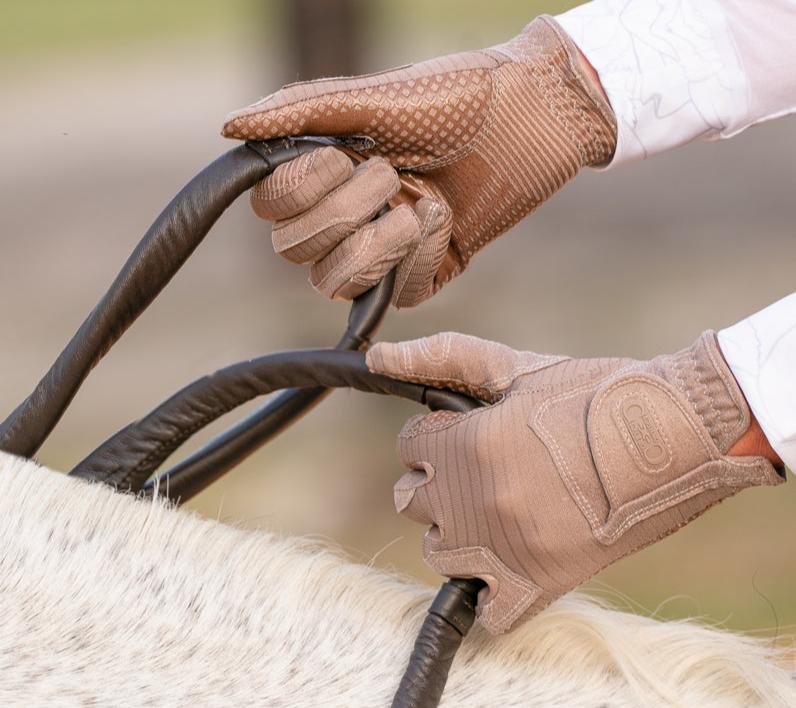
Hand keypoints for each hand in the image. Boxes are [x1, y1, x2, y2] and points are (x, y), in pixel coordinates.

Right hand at [223, 16, 615, 307]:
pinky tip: (443, 219)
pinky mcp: (419, 276)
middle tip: (391, 174)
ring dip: (375, 244)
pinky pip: (393, 295)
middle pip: (294, 252)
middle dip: (342, 214)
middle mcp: (344, 216)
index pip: (271, 209)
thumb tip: (228, 128)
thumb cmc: (454, 98)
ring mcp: (380, 250)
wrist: (530, 121)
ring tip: (417, 202)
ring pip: (333, 283)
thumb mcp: (372, 99)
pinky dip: (418, 256)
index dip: (297, 194)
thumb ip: (300, 112)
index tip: (341, 157)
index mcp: (324, 172)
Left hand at [366, 332, 783, 632]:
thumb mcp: (517, 368)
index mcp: (468, 445)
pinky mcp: (542, 583)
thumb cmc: (597, 393)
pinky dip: (490, 597)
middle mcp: (477, 500)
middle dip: (438, 482)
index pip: (408, 446)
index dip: (433, 437)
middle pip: (412, 501)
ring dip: (456, 533)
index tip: (462, 434)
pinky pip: (490, 614)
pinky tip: (508, 566)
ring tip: (496, 511)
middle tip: (478, 470)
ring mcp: (506, 547)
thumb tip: (378, 357)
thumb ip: (443, 359)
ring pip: (438, 553)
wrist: (676, 434)